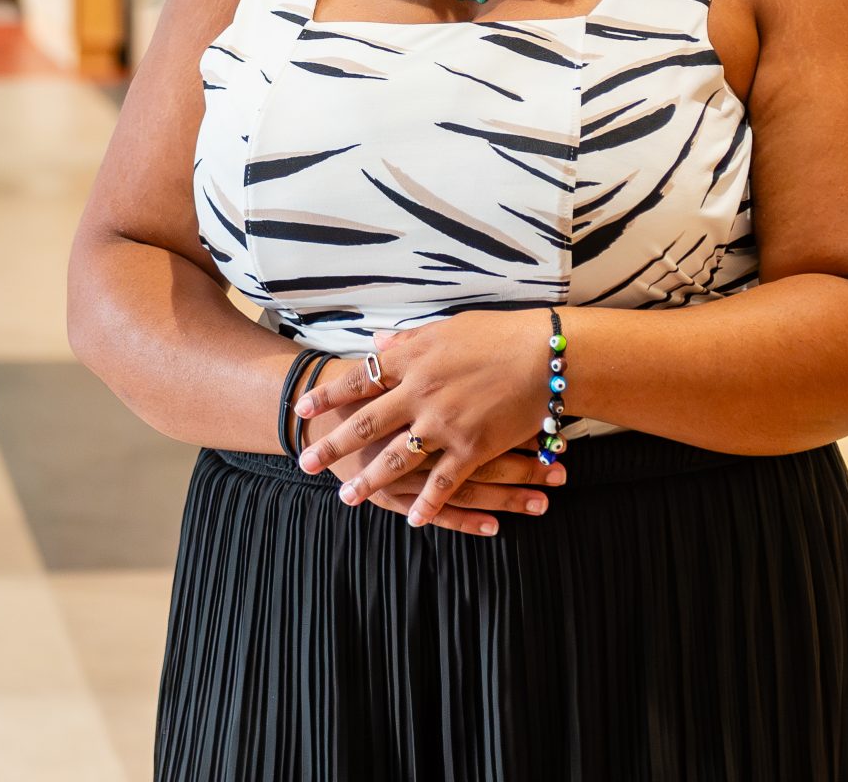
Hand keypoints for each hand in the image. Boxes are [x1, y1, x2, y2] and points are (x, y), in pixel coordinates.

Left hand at [295, 311, 555, 530]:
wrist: (545, 355)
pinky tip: (410, 519)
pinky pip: (444, 483)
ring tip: (345, 497)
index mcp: (413, 362)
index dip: (328, 396)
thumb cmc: (498, 335)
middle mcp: (421, 394)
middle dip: (334, 445)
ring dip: (369, 481)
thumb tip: (378, 343)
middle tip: (306, 463)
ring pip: (397, 459)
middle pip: (367, 424)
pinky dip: (426, 504)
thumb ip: (409, 342)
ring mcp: (445, 424)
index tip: (301, 409)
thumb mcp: (447, 328)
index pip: (359, 380)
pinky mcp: (473, 448)